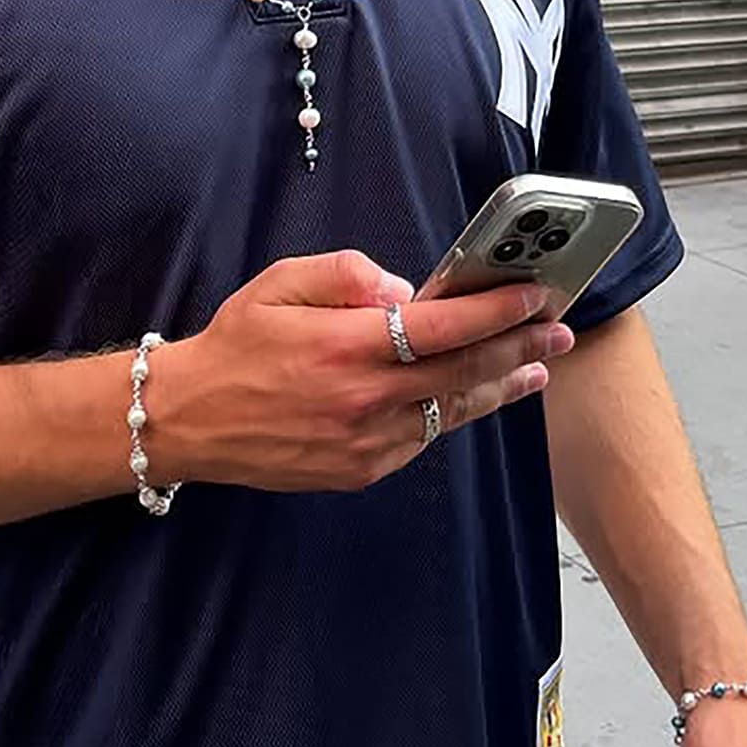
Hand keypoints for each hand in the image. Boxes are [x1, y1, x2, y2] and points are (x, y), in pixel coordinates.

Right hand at [155, 248, 572, 492]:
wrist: (187, 420)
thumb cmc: (235, 345)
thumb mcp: (280, 284)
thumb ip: (348, 276)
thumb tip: (406, 290)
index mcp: (344, 346)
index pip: (442, 327)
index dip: (495, 312)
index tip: (533, 295)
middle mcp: (362, 399)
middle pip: (462, 372)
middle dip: (518, 348)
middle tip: (558, 332)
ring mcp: (365, 443)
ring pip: (449, 411)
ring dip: (498, 386)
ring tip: (535, 367)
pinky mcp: (361, 470)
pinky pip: (420, 438)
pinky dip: (450, 413)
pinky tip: (471, 395)